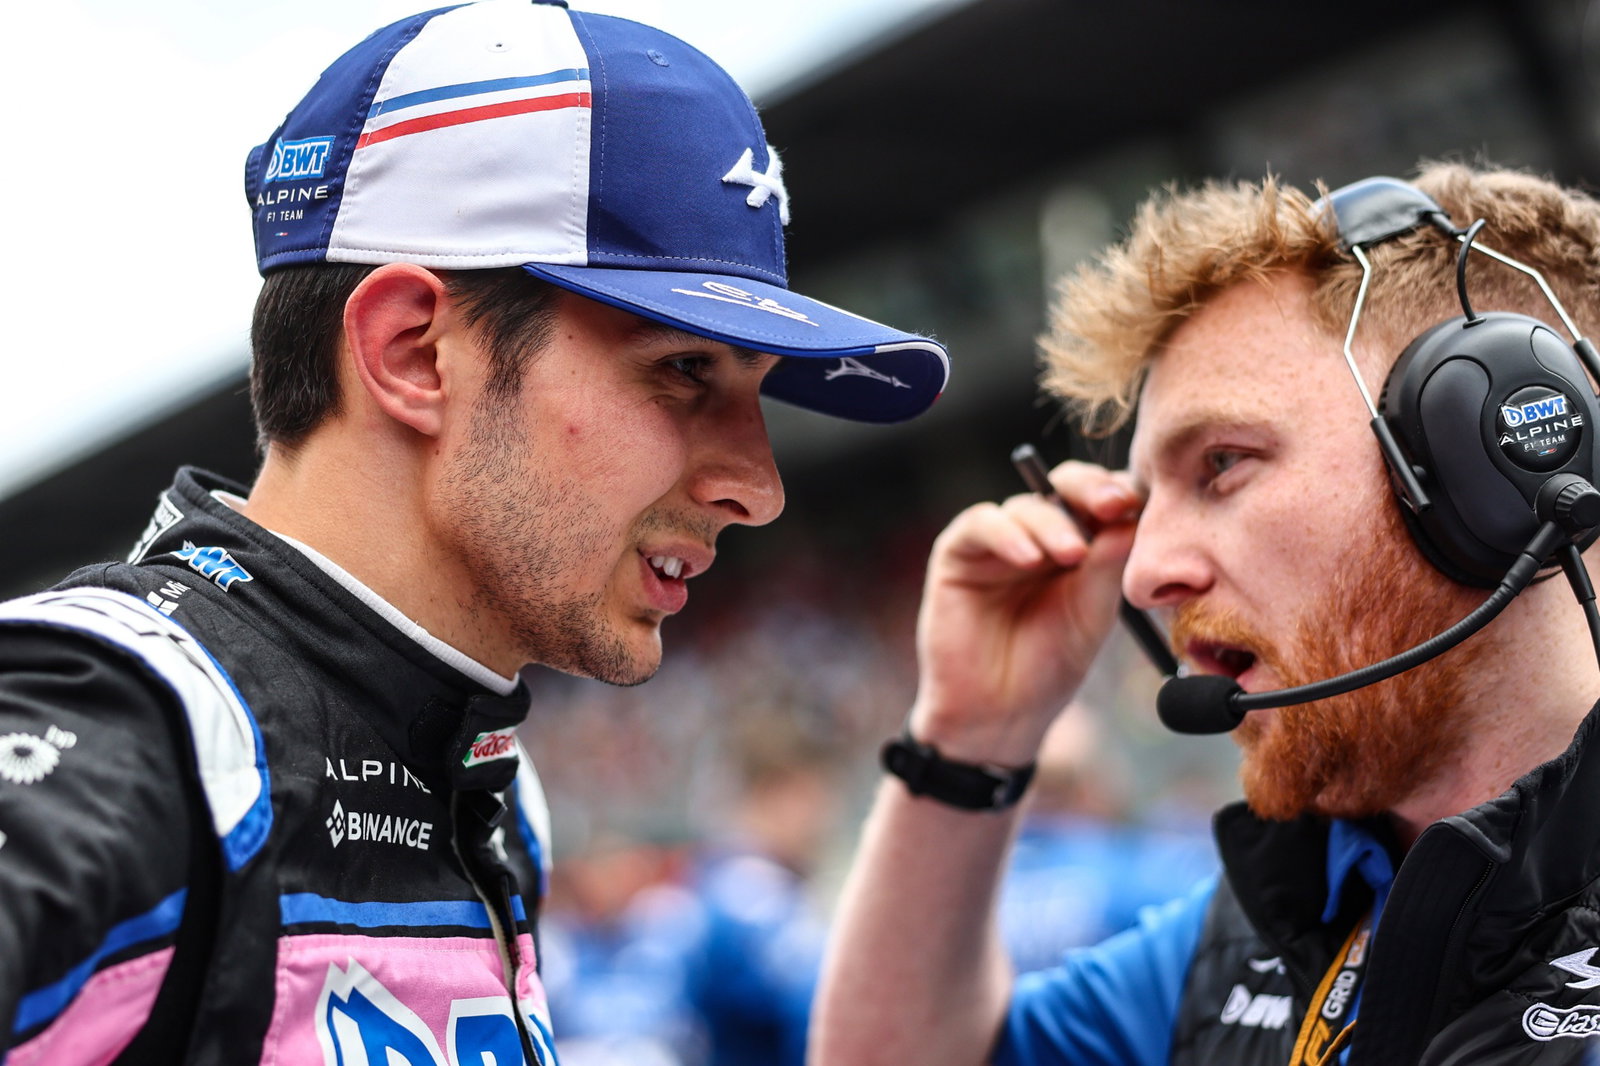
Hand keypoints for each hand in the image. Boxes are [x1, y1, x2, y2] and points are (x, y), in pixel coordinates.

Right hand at [909, 460, 1140, 763]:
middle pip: (1062, 487)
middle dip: (1089, 489)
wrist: (999, 712)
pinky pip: (981, 524)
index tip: (1138, 504)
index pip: (1099, 500)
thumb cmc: (1049, 666)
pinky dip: (1006, 534)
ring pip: (1025, 506)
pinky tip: (1028, 558)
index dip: (1118, 493)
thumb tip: (1130, 515)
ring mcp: (997, 542)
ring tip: (1072, 554)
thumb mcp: (1092, 614)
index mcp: (1078, 545)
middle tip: (1112, 504)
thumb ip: (1107, 564)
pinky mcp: (958, 553)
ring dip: (1052, 523)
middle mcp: (1037, 536)